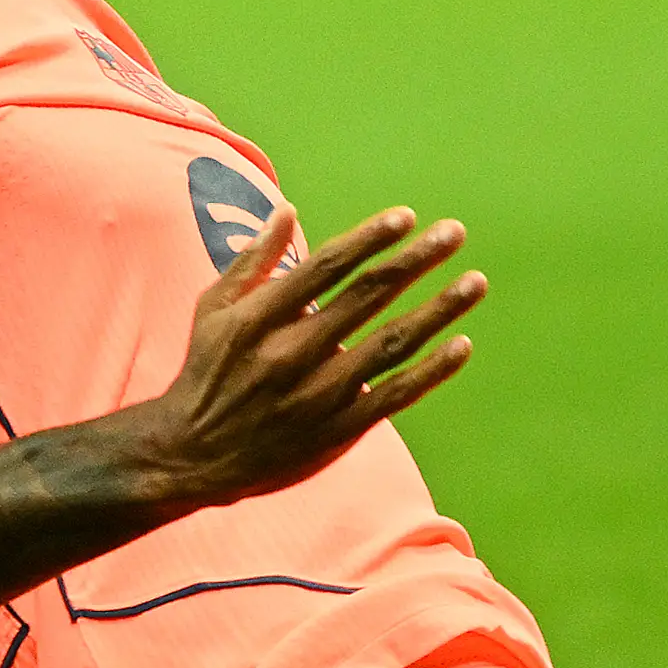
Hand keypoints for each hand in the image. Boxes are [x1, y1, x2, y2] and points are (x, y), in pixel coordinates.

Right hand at [138, 203, 485, 507]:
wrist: (192, 456)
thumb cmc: (206, 371)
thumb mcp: (213, 310)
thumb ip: (252, 261)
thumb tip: (288, 210)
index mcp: (261, 318)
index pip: (326, 268)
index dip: (370, 239)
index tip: (407, 217)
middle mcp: (293, 353)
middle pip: (367, 297)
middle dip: (416, 261)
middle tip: (455, 232)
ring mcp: (318, 394)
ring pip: (391, 344)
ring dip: (437, 310)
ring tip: (475, 282)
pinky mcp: (337, 431)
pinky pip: (394, 396)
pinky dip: (430, 371)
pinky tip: (461, 345)